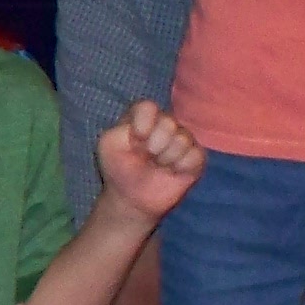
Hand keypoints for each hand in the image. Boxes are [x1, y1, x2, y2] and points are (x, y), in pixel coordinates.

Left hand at [93, 101, 203, 219]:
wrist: (132, 198)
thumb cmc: (119, 167)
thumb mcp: (108, 146)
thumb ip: (119, 130)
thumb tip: (145, 132)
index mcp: (143, 116)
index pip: (148, 107)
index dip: (142, 126)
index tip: (135, 142)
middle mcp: (165, 122)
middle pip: (168, 122)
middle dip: (154, 146)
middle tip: (147, 157)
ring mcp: (183, 138)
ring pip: (183, 139)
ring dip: (166, 158)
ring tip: (158, 165)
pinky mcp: (196, 156)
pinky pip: (196, 155)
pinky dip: (182, 167)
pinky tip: (173, 172)